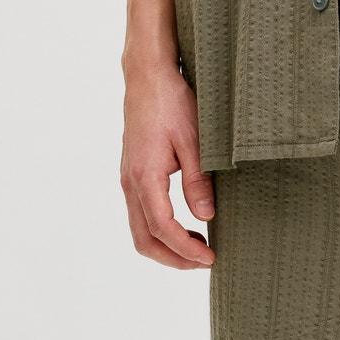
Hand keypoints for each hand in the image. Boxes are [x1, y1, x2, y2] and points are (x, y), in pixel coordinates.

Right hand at [120, 60, 215, 268]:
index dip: (186, 250)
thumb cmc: (172, 102)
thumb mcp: (194, 139)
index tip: (210, 258)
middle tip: (205, 261)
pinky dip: (161, 230)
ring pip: (140, 230)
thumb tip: (206, 216)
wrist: (147, 78)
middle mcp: (131, 183)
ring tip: (199, 245)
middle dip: (174, 258)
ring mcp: (128, 179)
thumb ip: (198, 179)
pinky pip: (141, 214)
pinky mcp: (132, 174)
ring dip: (166, 246)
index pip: (163, 228)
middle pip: (145, 240)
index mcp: (145, 176)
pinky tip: (185, 224)